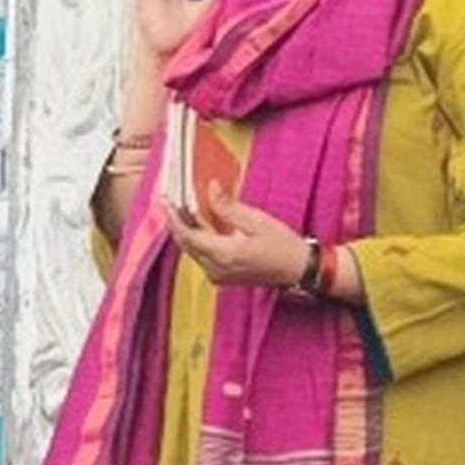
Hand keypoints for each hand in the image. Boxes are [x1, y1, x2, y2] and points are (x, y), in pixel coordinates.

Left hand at [165, 175, 313, 291]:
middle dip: (177, 222)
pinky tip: (200, 224)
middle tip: (170, 202)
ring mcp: (217, 275)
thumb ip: (229, 207)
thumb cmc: (283, 246)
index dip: (174, 218)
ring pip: (193, 250)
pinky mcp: (222, 276)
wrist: (299, 270)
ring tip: (182, 209)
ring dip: (187, 230)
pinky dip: (198, 239)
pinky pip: (202, 256)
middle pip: (186, 244)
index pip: (187, 235)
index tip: (165, 201)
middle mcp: (215, 269)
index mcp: (222, 255)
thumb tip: (211, 188)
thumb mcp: (257, 221)